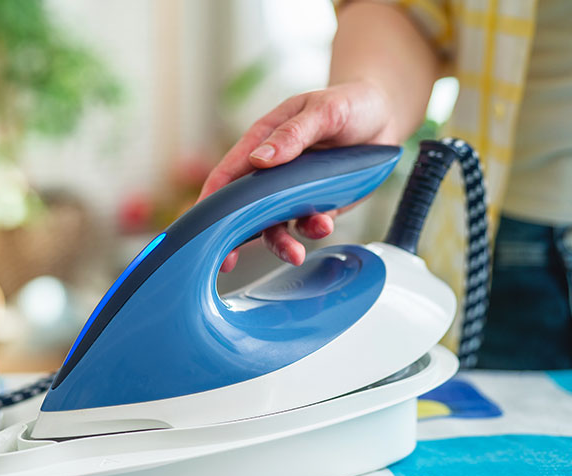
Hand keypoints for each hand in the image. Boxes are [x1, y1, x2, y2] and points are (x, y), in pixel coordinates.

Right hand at [198, 80, 397, 271]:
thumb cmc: (349, 103)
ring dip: (280, 243)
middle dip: (234, 237)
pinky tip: (324, 225)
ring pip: (273, 225)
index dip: (210, 201)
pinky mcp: (315, 205)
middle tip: (227, 262)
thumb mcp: (325, 110)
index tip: (201, 226)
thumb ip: (294, 133)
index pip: (227, 175)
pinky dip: (311, 232)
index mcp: (261, 142)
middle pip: (242, 209)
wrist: (385, 117)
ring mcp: (291, 191)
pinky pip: (306, 226)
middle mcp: (270, 171)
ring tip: (296, 253)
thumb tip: (260, 158)